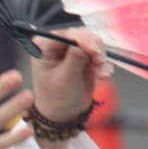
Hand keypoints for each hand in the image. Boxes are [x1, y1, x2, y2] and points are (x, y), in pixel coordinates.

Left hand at [31, 29, 112, 148]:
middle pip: (81, 35)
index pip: (65, 34)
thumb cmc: (57, 98)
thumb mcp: (65, 78)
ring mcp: (71, 49)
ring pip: (93, 43)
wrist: (63, 114)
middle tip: (101, 63)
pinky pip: (98, 53)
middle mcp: (56, 45)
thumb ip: (75, 58)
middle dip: (94, 48)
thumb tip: (85, 39)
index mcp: (44, 48)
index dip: (81, 38)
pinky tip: (103, 76)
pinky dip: (103, 63)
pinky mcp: (84, 56)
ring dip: (101, 58)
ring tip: (102, 75)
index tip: (94, 50)